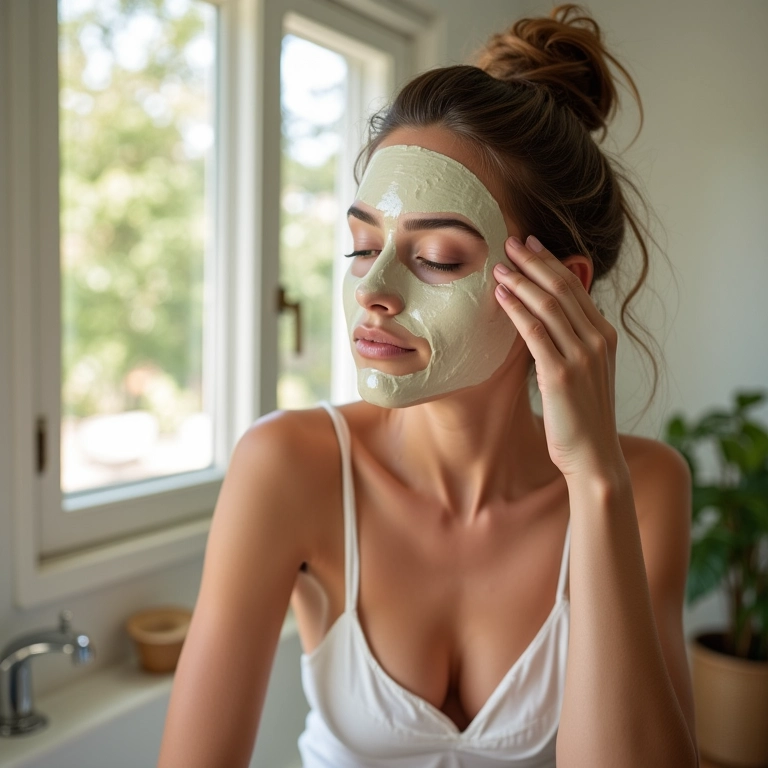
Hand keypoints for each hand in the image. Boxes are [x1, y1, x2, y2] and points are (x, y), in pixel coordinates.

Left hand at [493, 234, 623, 480]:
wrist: (593, 455)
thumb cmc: (581, 415)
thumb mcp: (583, 371)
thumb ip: (569, 342)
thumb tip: (542, 318)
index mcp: (604, 336)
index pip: (576, 288)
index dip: (551, 262)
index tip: (529, 244)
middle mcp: (597, 340)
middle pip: (563, 288)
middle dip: (534, 261)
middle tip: (510, 242)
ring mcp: (581, 356)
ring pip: (548, 305)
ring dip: (521, 281)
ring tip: (498, 265)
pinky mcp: (560, 374)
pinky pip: (535, 332)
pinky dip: (516, 310)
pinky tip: (500, 296)